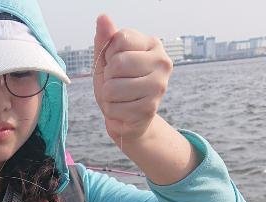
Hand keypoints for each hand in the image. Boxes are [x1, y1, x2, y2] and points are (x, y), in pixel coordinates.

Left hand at [92, 15, 172, 144]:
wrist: (128, 118)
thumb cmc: (117, 85)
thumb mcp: (106, 61)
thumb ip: (105, 40)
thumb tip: (103, 17)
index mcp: (153, 44)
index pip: (120, 38)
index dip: (109, 54)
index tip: (116, 64)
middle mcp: (162, 62)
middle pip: (118, 63)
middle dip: (108, 77)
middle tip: (117, 84)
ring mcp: (159, 86)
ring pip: (113, 87)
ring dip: (108, 96)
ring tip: (120, 98)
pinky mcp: (150, 108)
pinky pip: (114, 107)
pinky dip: (111, 111)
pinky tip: (123, 110)